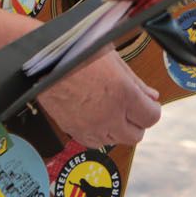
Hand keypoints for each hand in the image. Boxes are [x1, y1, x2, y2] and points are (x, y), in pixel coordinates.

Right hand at [38, 47, 161, 148]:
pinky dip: (100, 134)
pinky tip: (97, 118)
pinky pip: (95, 143)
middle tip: (131, 108)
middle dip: (138, 122)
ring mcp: (91, 127)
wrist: (43, 62)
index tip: (148, 103)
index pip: (151, 117)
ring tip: (111, 110)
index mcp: (123, 94)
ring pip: (117, 141)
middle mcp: (109, 115)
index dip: (152, 110)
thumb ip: (136, 83)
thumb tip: (151, 96)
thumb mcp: (113, 60)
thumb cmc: (78, 53)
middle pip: (136, 135)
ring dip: (119, 129)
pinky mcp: (75, 132)